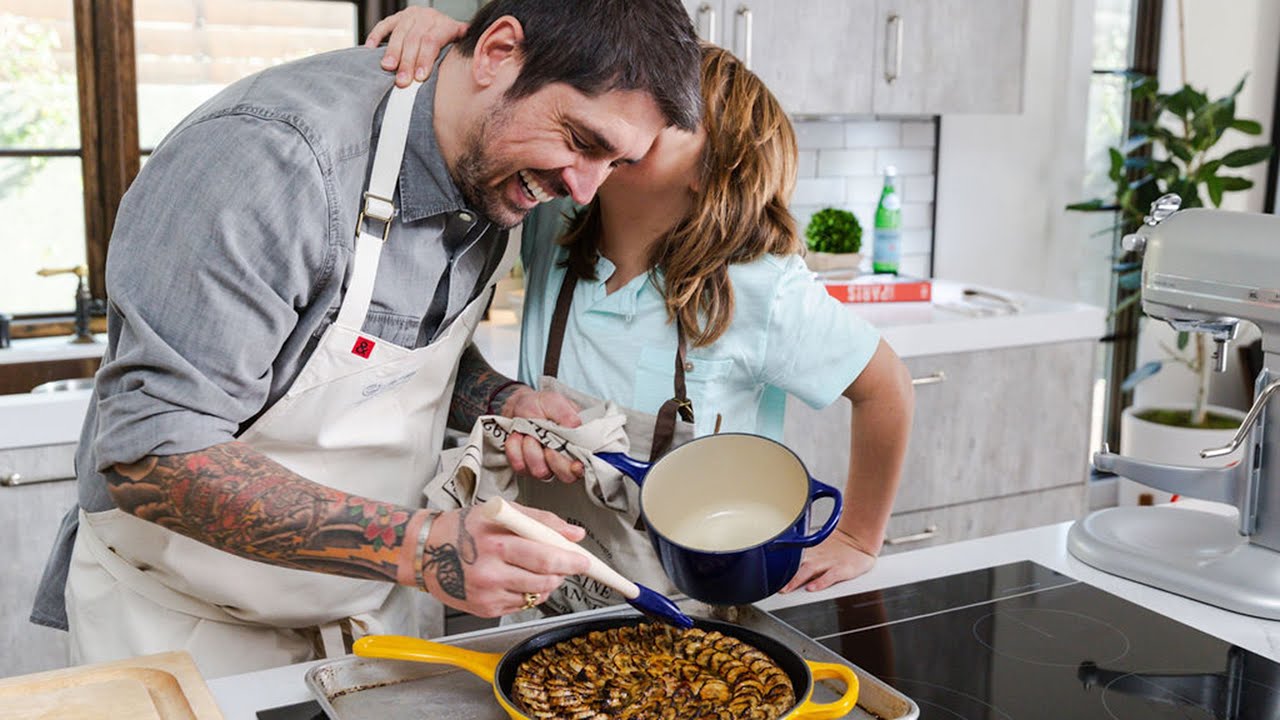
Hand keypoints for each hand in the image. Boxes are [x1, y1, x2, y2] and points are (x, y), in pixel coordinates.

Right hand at [364, 7, 467, 87]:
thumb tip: (478, 67)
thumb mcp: (463, 47)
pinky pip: (385, 25)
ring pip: (399, 33)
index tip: (420, 78)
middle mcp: (427, 17)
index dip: (425, 60)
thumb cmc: (453, 44)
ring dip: (392, 52)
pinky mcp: (397, 17)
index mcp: (445, 25)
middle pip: (414, 40)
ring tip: (388, 68)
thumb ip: (465, 54)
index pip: (432, 42)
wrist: (446, 25)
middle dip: (407, 62)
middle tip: (402, 81)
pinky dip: (376, 35)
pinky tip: (370, 48)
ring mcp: (411, 15)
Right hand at [420, 503, 589, 616]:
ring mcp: (487, 595)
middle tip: (564, 564)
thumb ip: (540, 521)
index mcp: (496, 543)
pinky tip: (514, 578)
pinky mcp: (484, 610)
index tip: (584, 561)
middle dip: (562, 574)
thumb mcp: (500, 513)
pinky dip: (527, 593)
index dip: (569, 561)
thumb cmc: (462, 528)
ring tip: (535, 568)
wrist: (424, 551)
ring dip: (546, 584)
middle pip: (543, 581)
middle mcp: (491, 572)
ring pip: (535, 596)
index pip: (544, 557)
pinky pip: (520, 605)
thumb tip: (573, 533)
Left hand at [501, 386, 585, 483]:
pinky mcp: (525, 468)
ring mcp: (544, 466)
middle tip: (542, 436)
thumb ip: (565, 412)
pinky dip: (515, 449)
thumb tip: (574, 425)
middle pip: (566, 475)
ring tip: (528, 432)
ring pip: (540, 472)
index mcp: (577, 444)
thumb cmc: (538, 405)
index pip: (584, 467)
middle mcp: (564, 460)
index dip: (579, 468)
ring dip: (531, 449)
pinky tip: (517, 437)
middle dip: (552, 456)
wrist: (516, 408)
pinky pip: (520, 466)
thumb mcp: (553, 401)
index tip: (575, 464)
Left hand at [779, 528, 876, 592]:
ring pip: (810, 570)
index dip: (777, 568)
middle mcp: (817, 557)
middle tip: (773, 588)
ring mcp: (829, 563)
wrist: (859, 538)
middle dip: (784, 578)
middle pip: (797, 566)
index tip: (764, 577)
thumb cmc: (838, 546)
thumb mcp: (817, 548)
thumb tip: (781, 562)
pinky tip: (812, 588)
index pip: (790, 560)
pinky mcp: (842, 569)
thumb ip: (801, 555)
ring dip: (796, 580)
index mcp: (810, 552)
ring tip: (786, 589)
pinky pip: (830, 576)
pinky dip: (820, 582)